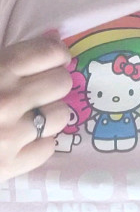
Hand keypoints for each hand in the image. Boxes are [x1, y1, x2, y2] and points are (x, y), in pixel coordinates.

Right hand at [0, 32, 71, 181]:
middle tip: (41, 87)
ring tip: (33, 113)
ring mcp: (13, 135)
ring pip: (61, 115)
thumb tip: (49, 45)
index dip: (56, 54)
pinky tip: (24, 137)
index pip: (51, 52)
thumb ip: (7, 57)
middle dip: (53, 81)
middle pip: (62, 82)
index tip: (53, 59)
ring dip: (50, 112)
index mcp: (0, 68)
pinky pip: (48, 148)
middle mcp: (11, 99)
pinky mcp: (10, 165)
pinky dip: (40, 142)